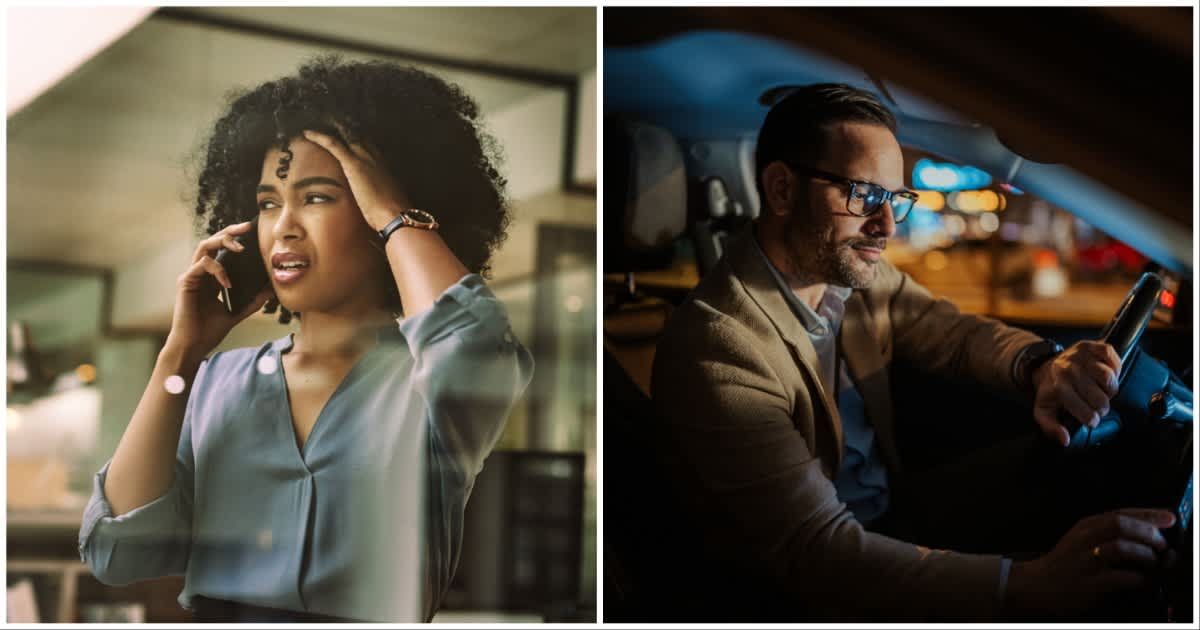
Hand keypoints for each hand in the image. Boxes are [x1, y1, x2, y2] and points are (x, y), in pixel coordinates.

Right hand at [164, 221, 273, 361]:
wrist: (194, 346)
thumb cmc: (210, 330)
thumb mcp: (239, 312)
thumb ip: (253, 300)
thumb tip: (273, 288)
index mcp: (211, 277)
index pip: (222, 250)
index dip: (235, 238)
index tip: (253, 232)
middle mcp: (200, 272)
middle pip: (212, 241)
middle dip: (230, 231)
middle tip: (247, 227)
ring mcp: (191, 275)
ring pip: (204, 247)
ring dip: (223, 242)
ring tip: (240, 248)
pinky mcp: (185, 282)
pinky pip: (202, 265)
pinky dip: (217, 270)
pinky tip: (228, 283)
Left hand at [302, 127, 409, 231]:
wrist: (395, 214)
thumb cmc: (393, 214)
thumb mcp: (388, 202)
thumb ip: (380, 198)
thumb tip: (375, 205)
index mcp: (384, 166)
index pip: (369, 146)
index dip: (357, 140)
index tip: (346, 137)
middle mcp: (375, 157)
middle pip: (358, 136)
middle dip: (344, 129)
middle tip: (329, 122)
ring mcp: (364, 158)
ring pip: (346, 134)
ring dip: (332, 128)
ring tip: (318, 122)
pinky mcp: (353, 164)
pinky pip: (333, 144)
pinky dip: (320, 137)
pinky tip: (308, 133)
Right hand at [1006, 508, 1175, 617]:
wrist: (1039, 584)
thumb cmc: (1067, 561)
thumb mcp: (1083, 536)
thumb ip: (1109, 529)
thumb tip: (1149, 527)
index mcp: (1086, 525)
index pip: (1121, 512)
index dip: (1149, 514)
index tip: (1170, 518)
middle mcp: (1084, 539)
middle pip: (1122, 525)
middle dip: (1149, 534)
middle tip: (1162, 545)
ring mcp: (1085, 561)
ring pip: (1121, 549)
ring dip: (1146, 555)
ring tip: (1155, 563)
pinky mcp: (1089, 584)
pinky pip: (1121, 577)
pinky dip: (1140, 578)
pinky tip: (1145, 580)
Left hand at [1032, 340, 1121, 445]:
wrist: (1045, 366)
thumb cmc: (1050, 390)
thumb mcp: (1044, 410)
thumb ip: (1051, 428)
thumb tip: (1065, 440)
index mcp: (1058, 387)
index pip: (1085, 410)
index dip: (1092, 419)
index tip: (1092, 420)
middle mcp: (1069, 370)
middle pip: (1100, 397)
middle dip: (1102, 407)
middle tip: (1098, 407)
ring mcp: (1080, 356)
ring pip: (1108, 377)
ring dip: (1111, 388)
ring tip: (1103, 391)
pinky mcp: (1090, 345)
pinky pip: (1111, 354)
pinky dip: (1115, 366)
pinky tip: (1108, 374)